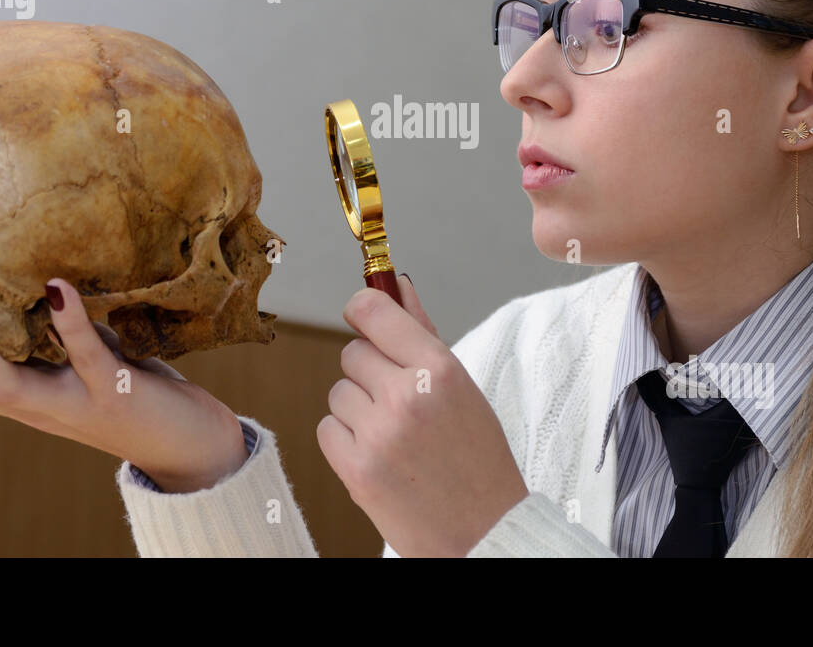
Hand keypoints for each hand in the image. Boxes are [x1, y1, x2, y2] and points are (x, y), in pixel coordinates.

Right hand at [0, 278, 247, 492]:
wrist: (188, 444)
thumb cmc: (128, 389)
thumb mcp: (77, 360)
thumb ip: (48, 331)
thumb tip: (26, 268)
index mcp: (18, 397)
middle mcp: (33, 408)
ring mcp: (71, 404)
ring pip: (6, 387)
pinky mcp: (115, 393)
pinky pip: (86, 359)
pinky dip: (69, 323)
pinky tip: (58, 285)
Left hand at [316, 274, 528, 556]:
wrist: (484, 529)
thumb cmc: (478, 457)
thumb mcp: (462, 386)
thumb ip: (422, 333)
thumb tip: (397, 284)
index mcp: (438, 369)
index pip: (375, 311)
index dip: (362, 308)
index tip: (361, 313)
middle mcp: (406, 395)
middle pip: (352, 352)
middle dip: (370, 372)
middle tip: (400, 401)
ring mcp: (377, 433)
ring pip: (338, 391)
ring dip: (358, 407)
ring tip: (394, 434)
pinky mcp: (355, 468)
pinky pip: (328, 428)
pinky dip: (346, 439)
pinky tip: (378, 455)